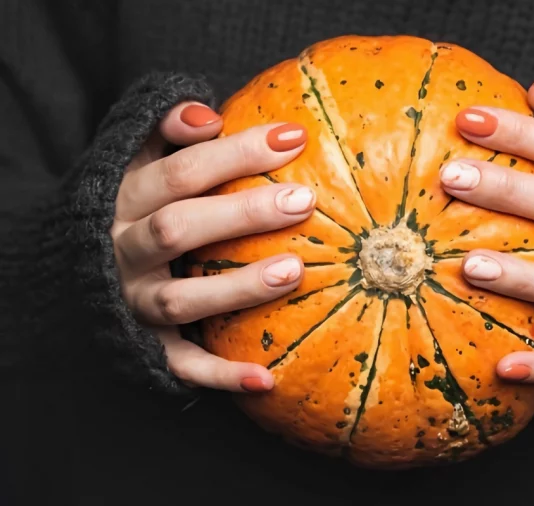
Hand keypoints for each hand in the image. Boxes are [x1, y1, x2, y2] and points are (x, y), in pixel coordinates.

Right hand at [110, 102, 312, 391]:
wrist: (66, 270)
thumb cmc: (127, 207)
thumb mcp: (132, 160)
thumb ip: (164, 131)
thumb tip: (209, 115)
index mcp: (123, 200)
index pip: (181, 170)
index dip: (235, 152)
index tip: (294, 137)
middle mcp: (122, 251)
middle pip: (179, 230)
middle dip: (241, 214)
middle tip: (302, 201)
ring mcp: (131, 301)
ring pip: (181, 299)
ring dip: (237, 287)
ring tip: (295, 271)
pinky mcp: (142, 343)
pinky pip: (179, 364)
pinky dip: (219, 375)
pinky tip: (266, 377)